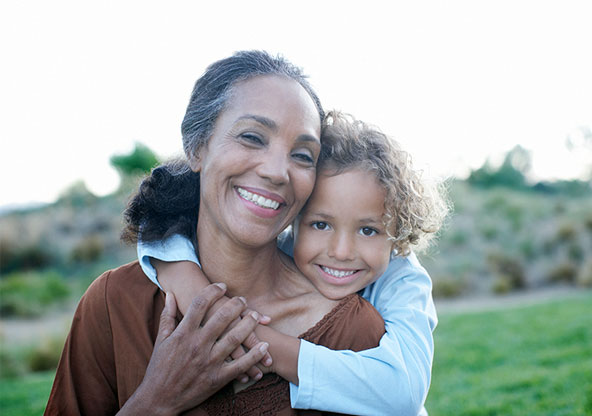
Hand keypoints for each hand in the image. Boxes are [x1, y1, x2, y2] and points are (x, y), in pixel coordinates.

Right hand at [120, 283, 268, 414]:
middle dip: (235, 304)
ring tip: (256, 315)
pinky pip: (241, 365)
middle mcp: (197, 345)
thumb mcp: (161, 340)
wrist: (158, 399)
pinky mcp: (218, 378)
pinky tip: (264, 345)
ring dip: (249, 324)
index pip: (200, 304)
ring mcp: (209, 361)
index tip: (221, 286)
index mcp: (183, 333)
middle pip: (222, 317)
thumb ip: (167, 316)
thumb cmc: (159, 368)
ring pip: (235, 337)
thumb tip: (170, 295)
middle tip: (243, 299)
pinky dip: (255, 354)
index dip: (212, 291)